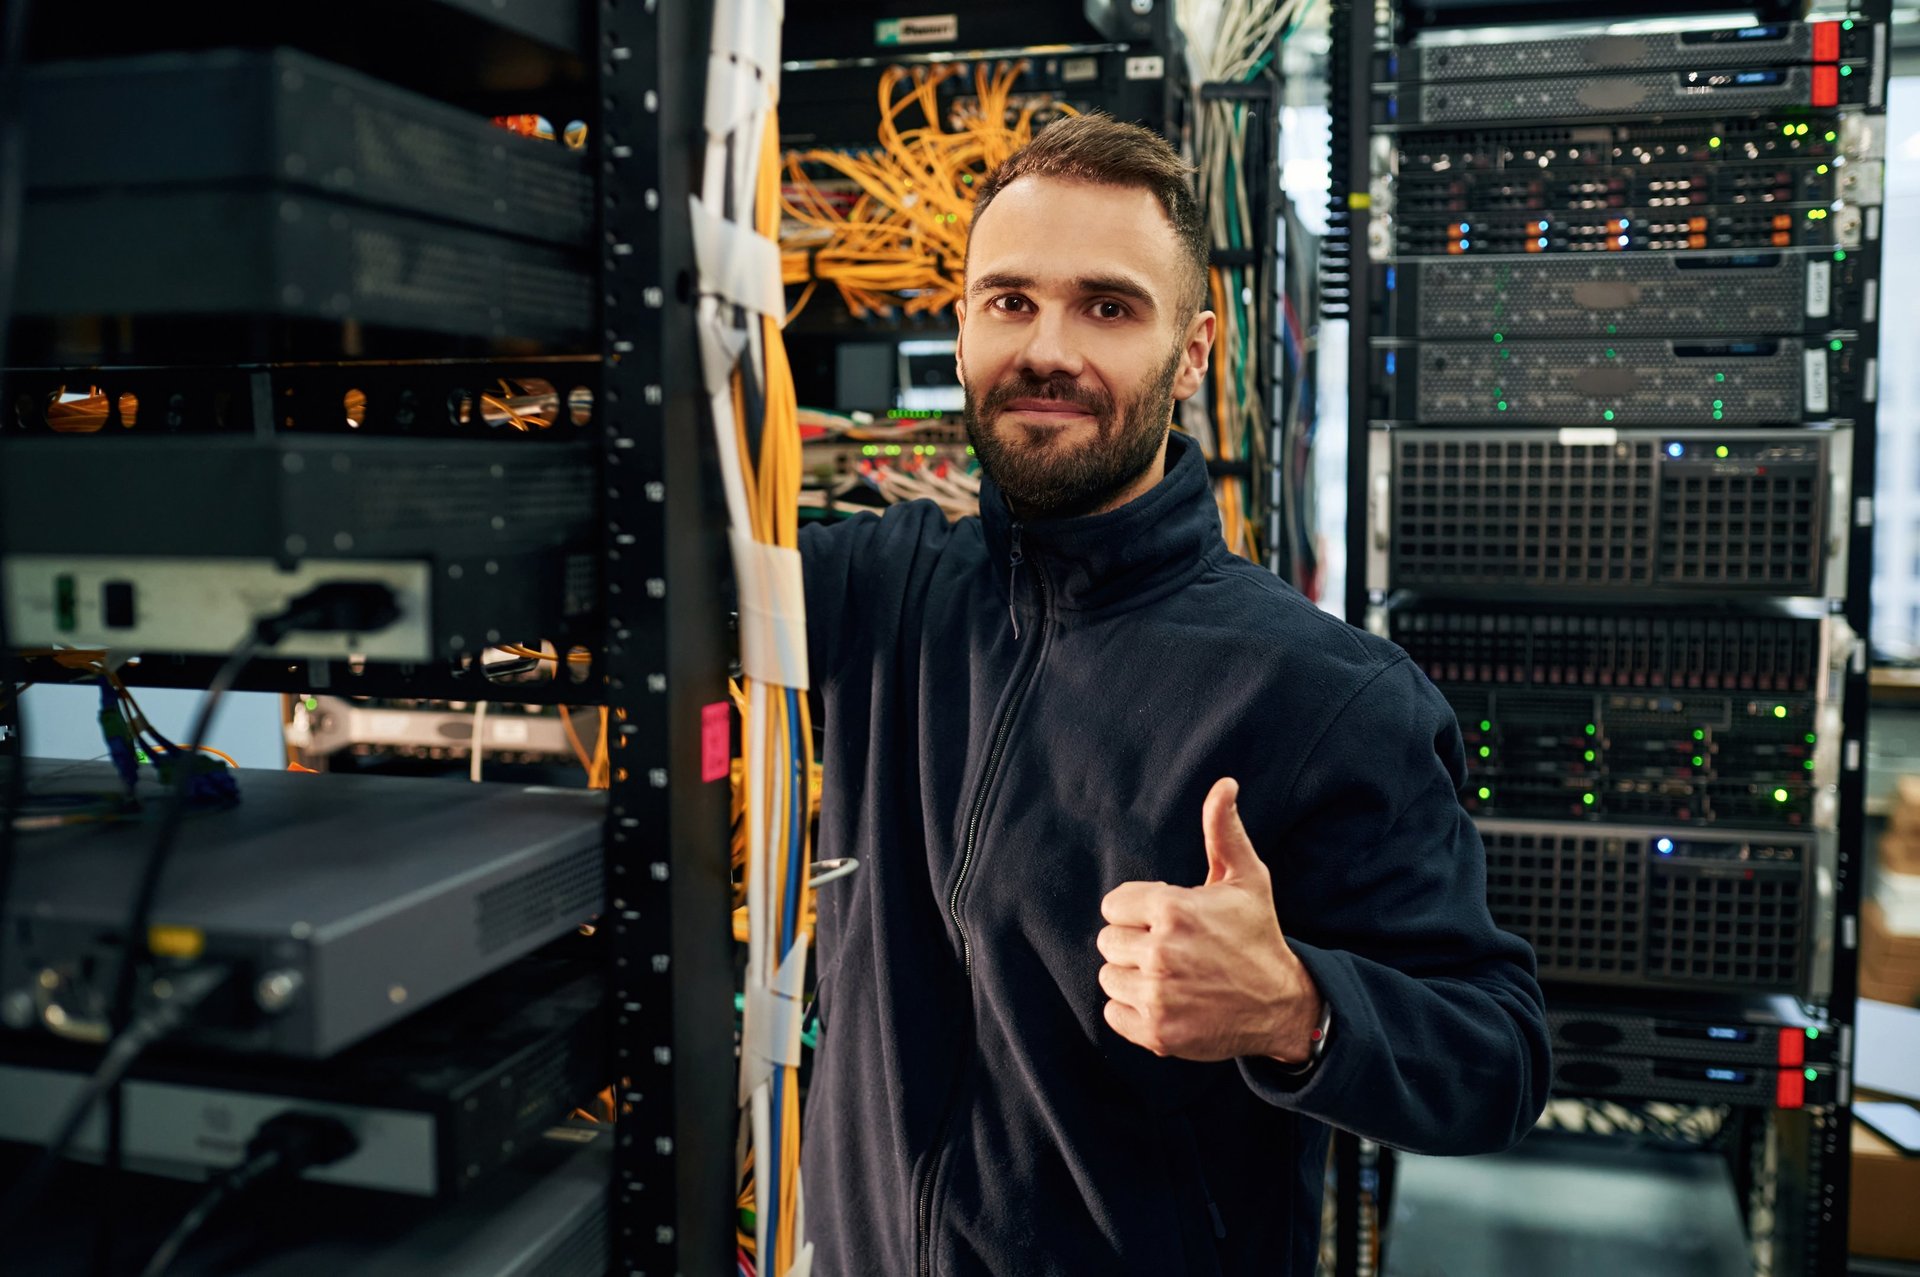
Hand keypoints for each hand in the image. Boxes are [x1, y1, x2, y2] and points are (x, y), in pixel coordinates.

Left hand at [1097, 777, 1323, 1062]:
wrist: (1282, 1005)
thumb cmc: (1258, 935)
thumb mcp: (1247, 879)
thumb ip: (1223, 831)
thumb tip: (1224, 784)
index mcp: (1173, 909)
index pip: (1113, 905)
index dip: (1138, 910)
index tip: (1167, 919)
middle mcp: (1161, 953)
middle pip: (1108, 941)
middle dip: (1133, 942)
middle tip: (1170, 949)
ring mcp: (1158, 996)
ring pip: (1109, 977)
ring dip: (1132, 976)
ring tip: (1169, 976)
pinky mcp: (1156, 1033)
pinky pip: (1113, 1013)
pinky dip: (1132, 1010)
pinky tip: (1165, 1001)